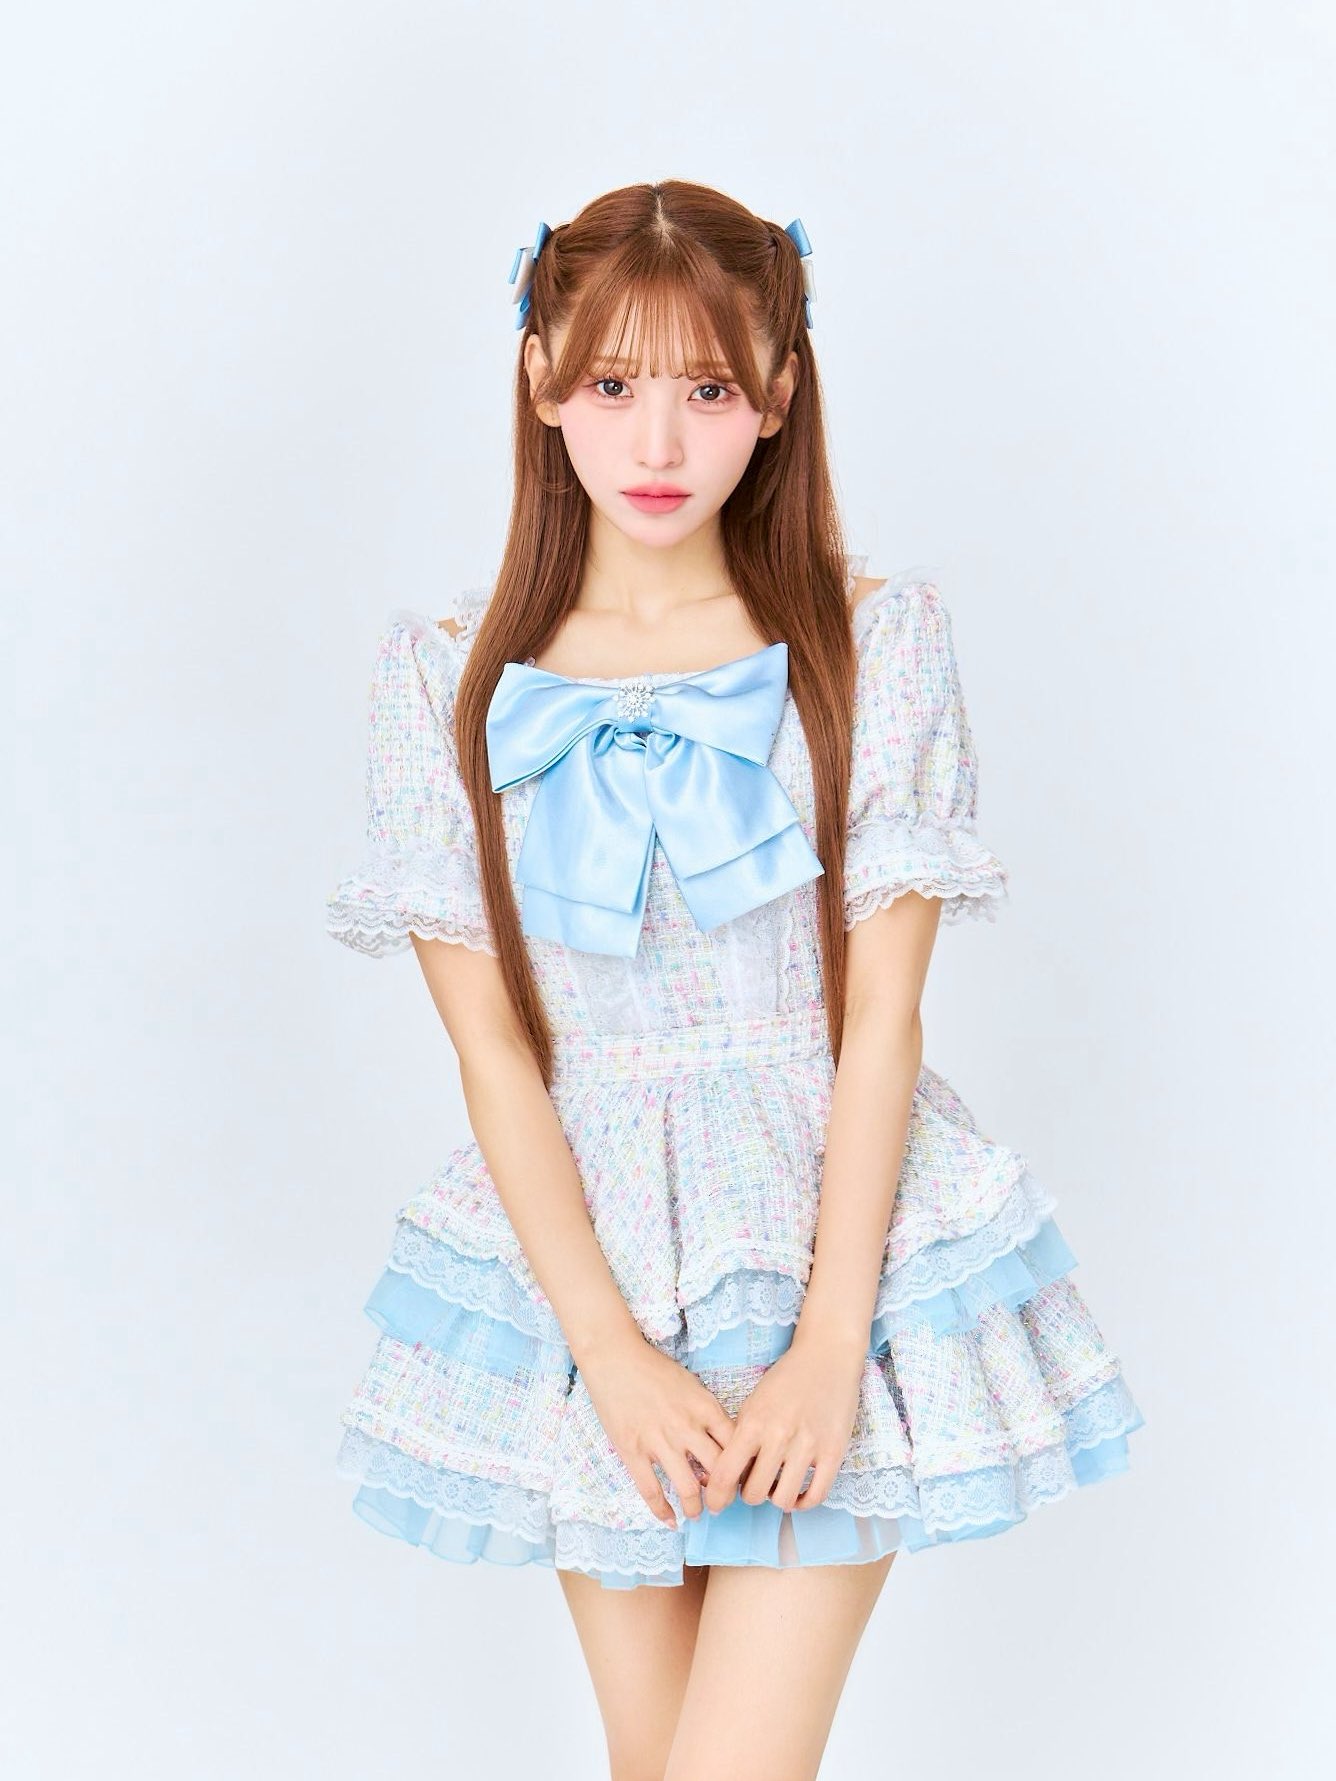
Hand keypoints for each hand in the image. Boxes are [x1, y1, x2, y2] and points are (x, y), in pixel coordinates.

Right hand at [577, 1334, 736, 1529]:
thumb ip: (707, 1415)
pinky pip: (651, 1491)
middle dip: (724, 1494)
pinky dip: (662, 1511)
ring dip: (696, 1508)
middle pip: (718, 1472)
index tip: (741, 1479)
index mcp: (705, 1408)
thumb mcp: (692, 1385)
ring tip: (697, 1513)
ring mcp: (659, 1441)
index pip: (736, 1447)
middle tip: (722, 1502)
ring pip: (688, 1488)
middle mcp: (686, 1427)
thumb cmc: (655, 1369)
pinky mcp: (632, 1451)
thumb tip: (718, 1448)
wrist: (615, 1358)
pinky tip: (670, 1520)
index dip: (742, 1468)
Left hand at [702, 1332, 865, 1513]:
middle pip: (753, 1493)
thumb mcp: (753, 1402)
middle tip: (754, 1484)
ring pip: (783, 1500)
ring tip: (778, 1486)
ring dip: (776, 1498)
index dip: (715, 1496)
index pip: (725, 1474)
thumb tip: (728, 1476)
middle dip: (749, 1494)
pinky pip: (816, 1495)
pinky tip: (799, 1493)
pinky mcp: (834, 1452)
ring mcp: (808, 1446)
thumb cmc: (786, 1379)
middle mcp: (779, 1436)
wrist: (826, 1356)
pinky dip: (804, 1502)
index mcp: (753, 1423)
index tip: (715, 1504)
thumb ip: (740, 1437)